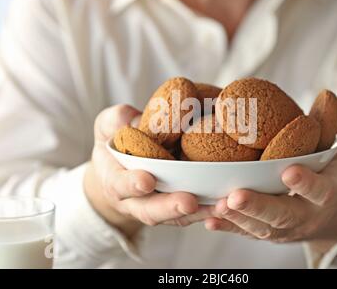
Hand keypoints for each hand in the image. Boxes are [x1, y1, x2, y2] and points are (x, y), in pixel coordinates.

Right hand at [84, 104, 211, 238]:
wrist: (122, 166)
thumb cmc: (116, 140)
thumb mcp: (108, 125)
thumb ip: (117, 120)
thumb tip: (136, 119)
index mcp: (114, 180)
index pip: (119, 185)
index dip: (131, 184)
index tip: (146, 180)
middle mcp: (135, 200)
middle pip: (150, 210)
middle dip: (170, 207)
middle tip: (189, 202)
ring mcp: (157, 207)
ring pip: (176, 218)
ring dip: (198, 214)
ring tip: (219, 206)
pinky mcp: (178, 207)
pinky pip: (193, 214)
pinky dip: (210, 211)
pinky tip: (227, 204)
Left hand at [204, 98, 336, 243]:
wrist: (328, 217)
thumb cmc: (328, 176)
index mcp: (327, 194)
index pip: (320, 191)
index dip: (306, 183)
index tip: (288, 171)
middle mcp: (305, 215)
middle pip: (283, 215)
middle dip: (260, 207)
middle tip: (237, 196)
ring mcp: (283, 228)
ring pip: (261, 227)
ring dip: (239, 218)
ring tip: (218, 205)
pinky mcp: (264, 232)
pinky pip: (245, 232)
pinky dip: (228, 227)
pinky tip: (209, 218)